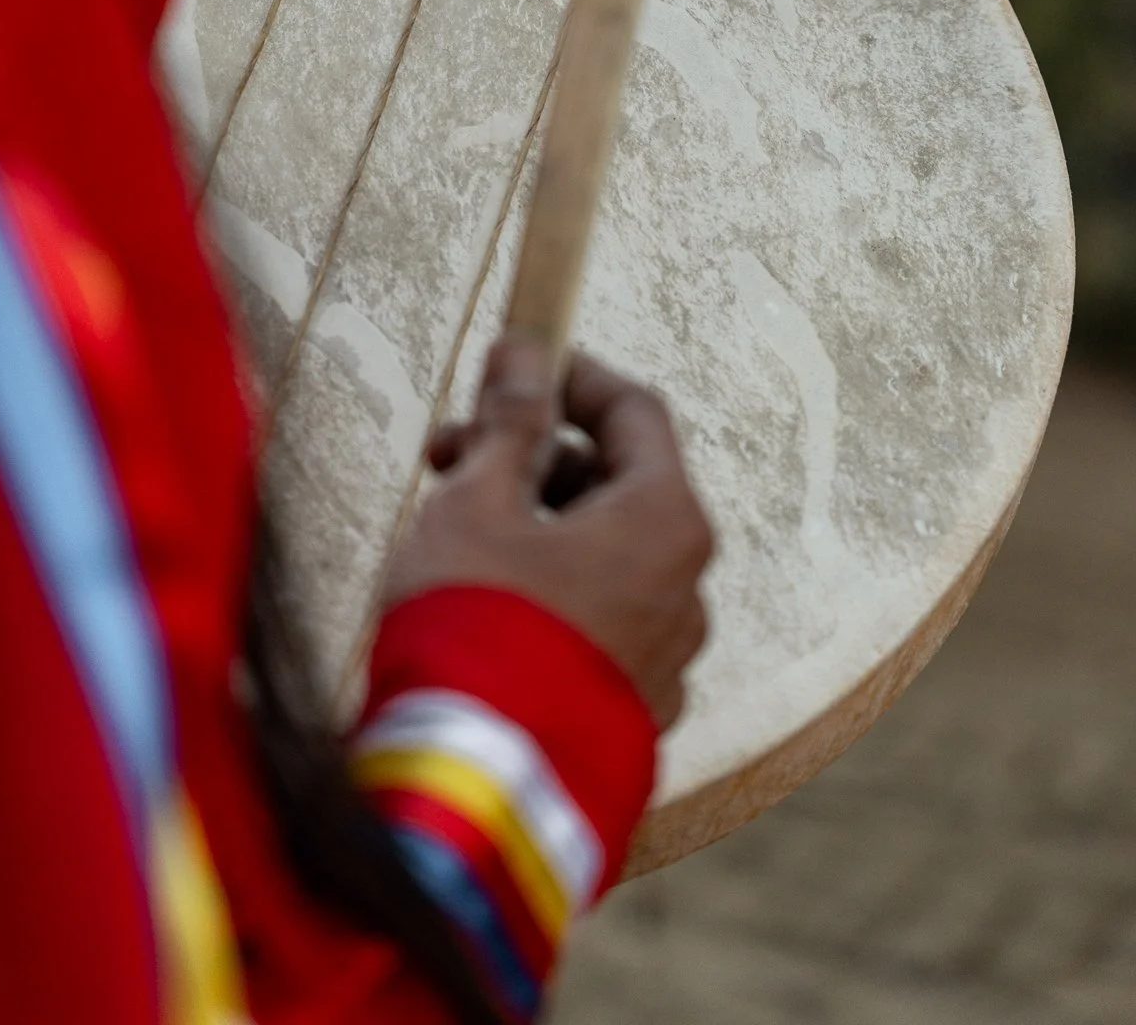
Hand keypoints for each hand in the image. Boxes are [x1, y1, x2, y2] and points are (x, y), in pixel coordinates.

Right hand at [381, 338, 713, 727]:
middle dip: (534, 458)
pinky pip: (598, 620)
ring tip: (451, 534)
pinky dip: (549, 591)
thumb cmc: (477, 621)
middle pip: (619, 484)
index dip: (570, 377)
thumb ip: (510, 420)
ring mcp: (666, 657)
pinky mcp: (633, 710)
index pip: (636, 411)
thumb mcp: (480, 499)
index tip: (512, 368)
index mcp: (666, 521)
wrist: (473, 785)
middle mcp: (686, 586)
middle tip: (450, 456)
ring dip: (535, 524)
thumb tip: (525, 350)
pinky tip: (482, 602)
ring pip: (606, 555)